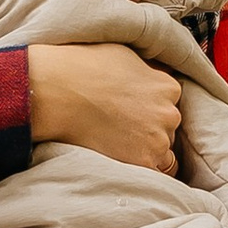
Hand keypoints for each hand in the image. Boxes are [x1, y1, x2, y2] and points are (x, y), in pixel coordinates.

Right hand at [28, 42, 181, 174]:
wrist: (58, 92)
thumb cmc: (84, 68)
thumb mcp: (125, 55)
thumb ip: (148, 70)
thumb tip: (153, 75)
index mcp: (168, 87)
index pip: (169, 104)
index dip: (150, 108)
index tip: (132, 111)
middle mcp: (169, 114)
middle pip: (167, 128)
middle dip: (149, 128)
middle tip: (120, 126)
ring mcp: (158, 139)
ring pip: (161, 151)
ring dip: (144, 149)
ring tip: (116, 142)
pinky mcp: (143, 161)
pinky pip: (152, 172)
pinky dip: (138, 166)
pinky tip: (118, 156)